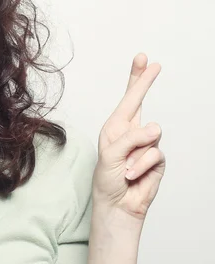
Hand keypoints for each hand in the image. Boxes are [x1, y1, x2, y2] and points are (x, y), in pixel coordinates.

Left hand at [92, 53, 165, 219]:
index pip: (128, 99)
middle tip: (152, 63)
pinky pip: (154, 154)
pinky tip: (132, 174)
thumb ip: (130, 138)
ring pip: (149, 135)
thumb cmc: (107, 179)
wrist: (118, 204)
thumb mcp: (111, 155)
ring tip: (124, 167)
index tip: (142, 59)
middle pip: (141, 102)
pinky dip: (140, 165)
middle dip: (144, 82)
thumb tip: (155, 128)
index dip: (136, 78)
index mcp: (115, 126)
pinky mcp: (157, 159)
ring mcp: (145, 144)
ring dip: (134, 153)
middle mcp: (131, 131)